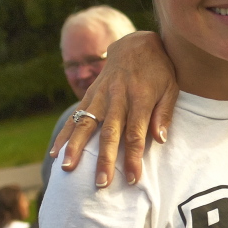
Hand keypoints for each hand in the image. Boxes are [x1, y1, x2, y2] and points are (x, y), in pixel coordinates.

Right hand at [51, 32, 178, 187]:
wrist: (136, 43)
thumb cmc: (159, 70)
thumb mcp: (171, 87)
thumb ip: (165, 113)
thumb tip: (161, 139)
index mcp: (141, 99)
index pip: (136, 134)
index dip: (133, 158)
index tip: (132, 179)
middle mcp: (118, 97)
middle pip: (110, 133)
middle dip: (104, 159)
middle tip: (101, 183)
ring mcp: (101, 95)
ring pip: (87, 123)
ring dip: (77, 147)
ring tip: (68, 168)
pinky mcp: (91, 94)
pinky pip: (76, 115)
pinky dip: (65, 133)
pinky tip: (55, 151)